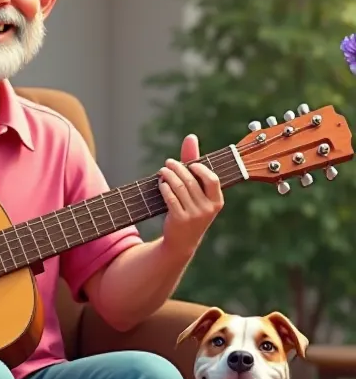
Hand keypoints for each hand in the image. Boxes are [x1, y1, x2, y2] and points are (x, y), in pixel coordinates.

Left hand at [159, 134, 223, 257]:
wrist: (182, 242)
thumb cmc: (190, 210)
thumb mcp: (197, 191)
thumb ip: (194, 163)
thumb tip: (190, 136)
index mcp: (217, 201)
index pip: (212, 180)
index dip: (200, 169)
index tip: (189, 164)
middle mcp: (208, 208)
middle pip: (191, 181)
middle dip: (177, 169)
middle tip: (168, 163)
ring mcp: (194, 215)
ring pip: (179, 188)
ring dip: (168, 176)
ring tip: (162, 171)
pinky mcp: (180, 220)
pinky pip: (170, 198)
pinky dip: (164, 188)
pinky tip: (160, 184)